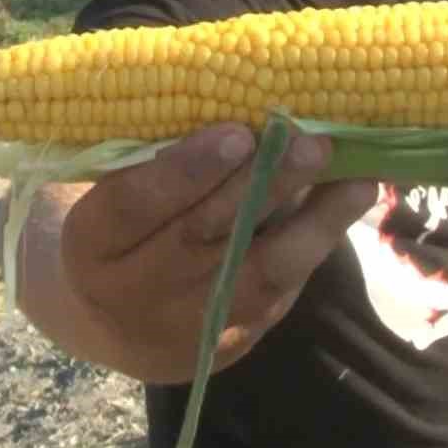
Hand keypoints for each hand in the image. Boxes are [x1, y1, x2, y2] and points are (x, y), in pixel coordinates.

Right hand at [60, 123, 377, 379]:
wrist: (120, 323)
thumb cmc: (127, 230)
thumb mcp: (121, 193)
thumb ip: (164, 158)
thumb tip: (249, 105)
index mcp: (92, 243)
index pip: (133, 204)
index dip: (186, 169)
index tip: (238, 132)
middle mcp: (133, 291)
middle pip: (202, 235)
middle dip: (262, 184)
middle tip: (310, 141)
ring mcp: (185, 325)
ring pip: (255, 272)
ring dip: (312, 223)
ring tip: (356, 179)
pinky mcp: (232, 342)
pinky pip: (281, 291)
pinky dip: (318, 245)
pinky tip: (352, 206)